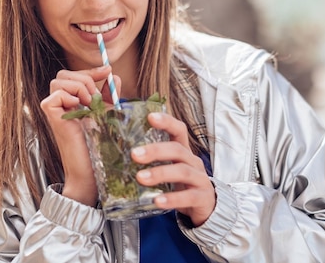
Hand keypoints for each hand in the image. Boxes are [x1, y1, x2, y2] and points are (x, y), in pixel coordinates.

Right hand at [39, 65, 119, 205]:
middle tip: (97, 96)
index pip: (75, 75)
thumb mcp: (108, 115)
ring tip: (90, 105)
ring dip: (79, 87)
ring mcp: (54, 111)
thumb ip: (109, 96)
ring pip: (58, 81)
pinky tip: (80, 110)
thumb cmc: (99, 148)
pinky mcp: (51, 118)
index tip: (108, 71)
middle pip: (64, 74)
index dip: (92, 70)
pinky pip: (54, 95)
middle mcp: (61, 104)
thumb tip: (113, 75)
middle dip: (84, 77)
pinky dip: (69, 97)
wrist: (92, 171)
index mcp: (73, 101)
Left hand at [131, 112, 215, 226]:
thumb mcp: (170, 168)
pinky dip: (172, 199)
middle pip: (177, 150)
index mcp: (184, 152)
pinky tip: (157, 201)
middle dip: (156, 151)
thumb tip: (118, 155)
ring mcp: (200, 180)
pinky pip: (188, 197)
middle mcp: (193, 162)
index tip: (150, 117)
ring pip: (182, 172)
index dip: (167, 122)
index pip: (179, 130)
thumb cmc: (182, 184)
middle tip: (134, 155)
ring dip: (160, 173)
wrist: (206, 208)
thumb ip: (152, 161)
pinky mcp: (202, 199)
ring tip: (140, 178)